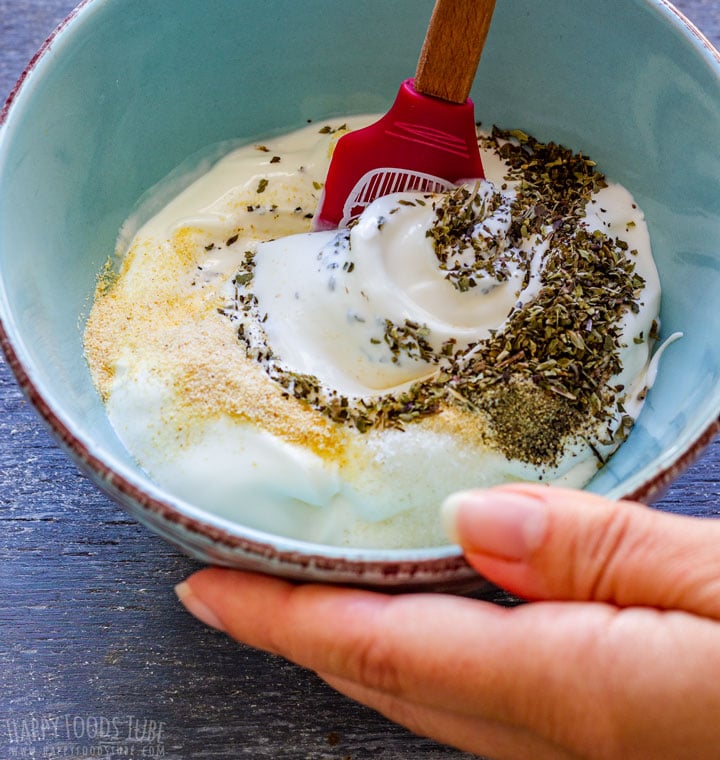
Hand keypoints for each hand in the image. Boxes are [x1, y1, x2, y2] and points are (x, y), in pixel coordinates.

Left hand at [176, 485, 719, 759]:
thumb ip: (606, 560)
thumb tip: (474, 525)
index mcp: (583, 692)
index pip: (386, 656)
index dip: (281, 624)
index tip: (199, 590)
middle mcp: (573, 744)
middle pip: (400, 690)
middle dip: (306, 640)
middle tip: (240, 582)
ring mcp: (601, 754)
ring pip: (444, 705)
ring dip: (368, 653)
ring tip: (318, 590)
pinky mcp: (629, 741)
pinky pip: (504, 708)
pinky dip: (445, 663)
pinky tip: (450, 620)